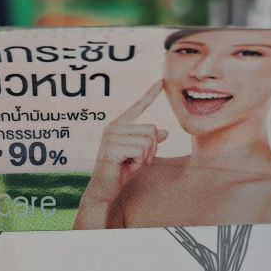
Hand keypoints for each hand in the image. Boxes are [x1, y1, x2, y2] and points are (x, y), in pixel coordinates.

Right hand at [84, 80, 166, 202]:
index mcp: (119, 126)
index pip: (137, 107)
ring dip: (146, 157)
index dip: (150, 95)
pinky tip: (127, 166)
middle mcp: (113, 128)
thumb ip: (150, 142)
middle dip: (152, 149)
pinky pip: (140, 151)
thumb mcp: (140, 155)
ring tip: (132, 163)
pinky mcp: (111, 148)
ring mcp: (111, 137)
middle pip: (151, 129)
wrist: (104, 190)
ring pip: (148, 141)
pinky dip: (139, 162)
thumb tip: (165, 132)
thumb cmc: (121, 171)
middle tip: (139, 160)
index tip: (161, 81)